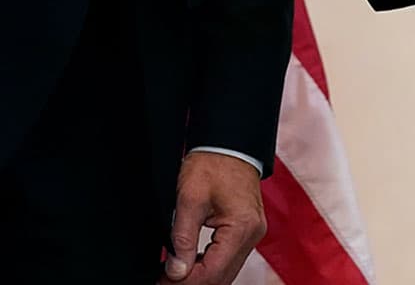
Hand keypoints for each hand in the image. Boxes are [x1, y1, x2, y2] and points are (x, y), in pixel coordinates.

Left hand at [161, 151, 264, 283]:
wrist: (228, 143)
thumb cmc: (212, 163)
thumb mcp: (190, 199)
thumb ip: (183, 239)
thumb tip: (176, 272)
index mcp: (241, 228)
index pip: (212, 272)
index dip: (186, 282)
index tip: (163, 282)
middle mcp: (252, 236)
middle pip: (221, 277)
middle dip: (192, 282)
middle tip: (163, 281)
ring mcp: (252, 234)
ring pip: (225, 271)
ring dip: (200, 276)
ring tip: (172, 274)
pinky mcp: (247, 231)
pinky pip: (228, 258)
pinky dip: (209, 265)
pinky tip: (189, 264)